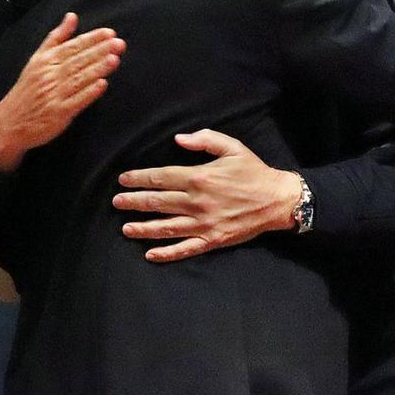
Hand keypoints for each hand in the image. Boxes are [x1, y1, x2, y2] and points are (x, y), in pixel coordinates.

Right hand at [0, 13, 125, 172]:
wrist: (9, 123)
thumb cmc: (27, 89)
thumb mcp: (37, 59)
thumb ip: (57, 38)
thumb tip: (72, 16)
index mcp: (45, 61)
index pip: (72, 47)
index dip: (92, 39)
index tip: (110, 33)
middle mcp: (49, 75)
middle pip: (78, 61)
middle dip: (100, 51)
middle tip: (119, 43)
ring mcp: (54, 95)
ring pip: (79, 78)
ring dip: (97, 69)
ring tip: (115, 59)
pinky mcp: (58, 113)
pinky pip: (76, 101)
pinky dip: (89, 93)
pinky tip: (102, 85)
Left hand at [112, 129, 302, 262]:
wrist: (278, 200)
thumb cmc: (254, 171)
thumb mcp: (232, 147)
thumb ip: (204, 139)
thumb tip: (178, 139)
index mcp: (200, 177)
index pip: (161, 178)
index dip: (139, 179)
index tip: (123, 180)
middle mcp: (198, 201)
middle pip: (158, 203)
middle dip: (134, 202)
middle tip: (116, 203)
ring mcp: (204, 223)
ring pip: (167, 227)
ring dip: (143, 228)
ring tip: (126, 229)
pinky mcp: (213, 240)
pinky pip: (186, 248)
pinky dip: (167, 253)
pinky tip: (150, 255)